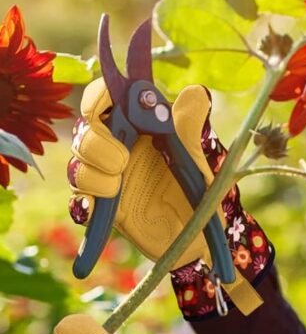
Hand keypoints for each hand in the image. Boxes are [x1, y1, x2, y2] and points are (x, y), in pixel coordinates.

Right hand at [67, 80, 274, 320]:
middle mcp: (118, 147)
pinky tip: (106, 200)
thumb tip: (195, 92)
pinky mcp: (103, 206)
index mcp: (139, 129)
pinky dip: (88, 197)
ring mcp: (107, 176)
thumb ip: (189, 131)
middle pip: (84, 129)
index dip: (100, 95)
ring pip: (77, 161)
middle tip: (123, 159)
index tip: (111, 104)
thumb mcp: (200, 164)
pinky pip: (79, 196)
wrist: (199, 240)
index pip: (106, 98)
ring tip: (118, 184)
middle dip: (96, 140)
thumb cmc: (200, 196)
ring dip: (93, 170)